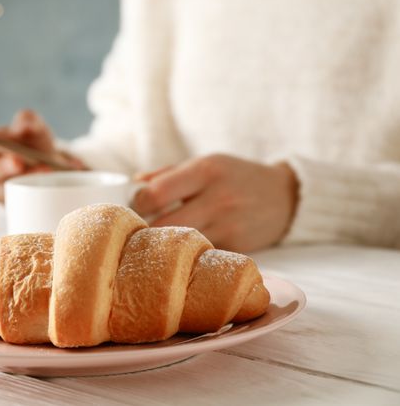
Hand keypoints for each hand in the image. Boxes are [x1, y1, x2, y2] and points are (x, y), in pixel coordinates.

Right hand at [0, 109, 81, 201]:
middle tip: (17, 160)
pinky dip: (34, 188)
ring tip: (43, 167)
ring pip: (1, 191)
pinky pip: (20, 201)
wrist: (51, 162)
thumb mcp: (32, 126)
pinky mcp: (14, 205)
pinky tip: (49, 177)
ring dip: (21, 180)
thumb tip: (23, 125)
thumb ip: (27, 120)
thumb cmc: (31, 141)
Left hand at [132, 154, 298, 252]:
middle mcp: (218, 197)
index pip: (156, 193)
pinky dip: (188, 255)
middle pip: (165, 225)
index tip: (132, 208)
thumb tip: (133, 183)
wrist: (286, 197)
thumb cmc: (236, 176)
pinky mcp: (236, 247)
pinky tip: (180, 253)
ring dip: (163, 247)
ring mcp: (229, 224)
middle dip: (144, 231)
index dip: (136, 204)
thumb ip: (168, 173)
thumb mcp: (206, 164)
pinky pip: (201, 254)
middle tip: (135, 233)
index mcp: (206, 170)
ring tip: (153, 244)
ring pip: (181, 245)